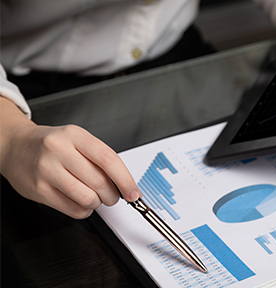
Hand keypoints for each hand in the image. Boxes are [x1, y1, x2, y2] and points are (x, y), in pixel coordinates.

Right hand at [0, 97, 140, 218]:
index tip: (133, 192)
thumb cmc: (51, 144)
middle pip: (99, 181)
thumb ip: (100, 158)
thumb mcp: (77, 140)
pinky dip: (84, 210)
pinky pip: (72, 209)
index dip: (125, 179)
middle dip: (113, 195)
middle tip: (114, 196)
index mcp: (74, 135)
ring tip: (95, 198)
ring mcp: (47, 171)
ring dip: (98, 203)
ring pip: (87, 197)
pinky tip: (81, 202)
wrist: (15, 146)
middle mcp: (59, 151)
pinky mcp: (38, 190)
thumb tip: (125, 183)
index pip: (108, 159)